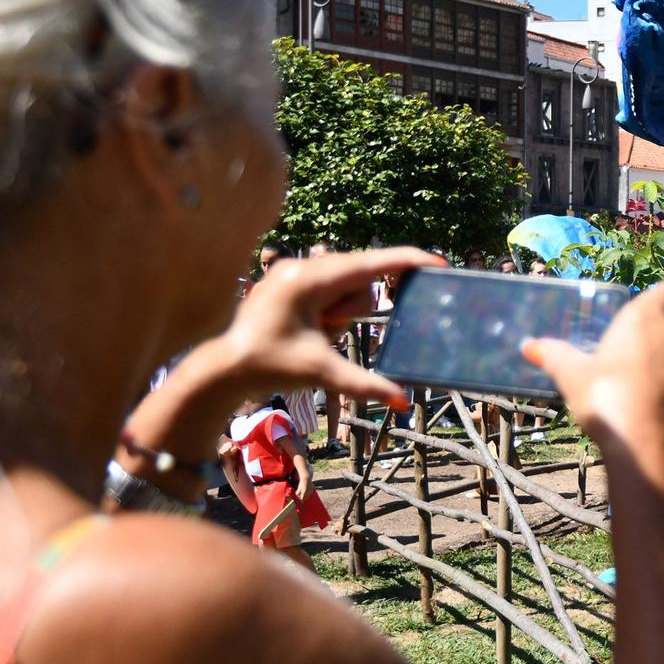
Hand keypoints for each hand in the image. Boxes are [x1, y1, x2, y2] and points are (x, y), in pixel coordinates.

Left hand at [220, 247, 440, 409]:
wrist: (225, 368)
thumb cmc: (270, 366)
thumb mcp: (322, 373)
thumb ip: (365, 383)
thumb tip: (402, 401)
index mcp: (309, 281)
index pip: (370, 265)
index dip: (407, 262)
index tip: (437, 262)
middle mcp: (300, 266)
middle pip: (358, 276)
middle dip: (354, 307)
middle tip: (329, 331)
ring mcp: (291, 270)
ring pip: (344, 282)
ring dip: (342, 310)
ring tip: (317, 333)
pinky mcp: (287, 278)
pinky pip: (328, 284)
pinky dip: (331, 307)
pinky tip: (312, 327)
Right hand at [523, 282, 663, 448]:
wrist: (646, 448)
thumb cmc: (606, 398)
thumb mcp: (573, 375)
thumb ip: (554, 355)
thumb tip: (529, 345)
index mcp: (647, 318)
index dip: (660, 298)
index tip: (645, 313)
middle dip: (652, 342)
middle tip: (624, 364)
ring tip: (637, 393)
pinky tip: (654, 414)